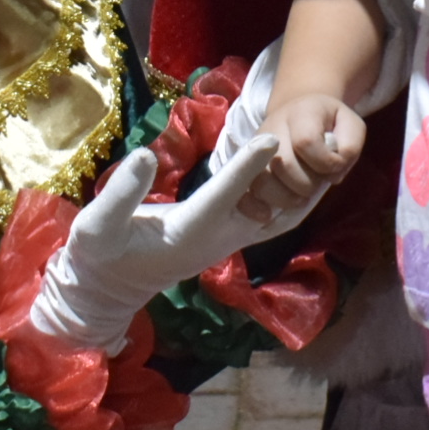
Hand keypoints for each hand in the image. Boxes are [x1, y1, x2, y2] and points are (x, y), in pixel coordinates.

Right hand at [29, 135, 308, 352]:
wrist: (106, 290)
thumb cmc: (97, 255)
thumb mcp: (96, 226)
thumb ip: (121, 193)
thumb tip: (145, 155)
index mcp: (184, 232)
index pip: (221, 194)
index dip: (246, 167)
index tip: (270, 139)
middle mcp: (213, 239)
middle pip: (268, 209)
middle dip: (295, 180)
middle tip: (327, 148)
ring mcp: (223, 243)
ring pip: (276, 219)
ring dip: (302, 193)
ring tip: (332, 160)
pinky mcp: (224, 239)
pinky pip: (268, 220)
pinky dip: (290, 201)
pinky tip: (304, 179)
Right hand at [242, 91, 363, 222]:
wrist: (301, 114)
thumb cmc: (329, 125)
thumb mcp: (351, 126)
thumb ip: (350, 146)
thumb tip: (333, 173)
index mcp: (301, 112)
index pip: (307, 141)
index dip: (325, 163)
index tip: (335, 166)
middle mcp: (273, 128)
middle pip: (283, 164)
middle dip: (307, 184)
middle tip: (316, 182)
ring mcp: (254, 148)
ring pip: (261, 181)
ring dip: (285, 198)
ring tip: (299, 196)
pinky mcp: (244, 167)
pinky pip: (241, 192)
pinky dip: (252, 207)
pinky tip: (267, 215)